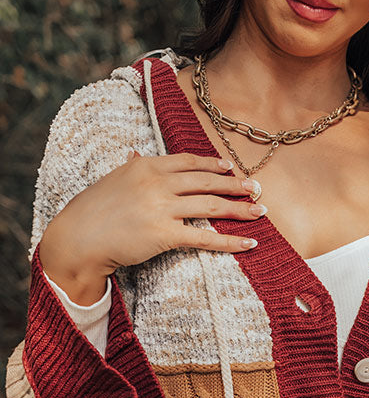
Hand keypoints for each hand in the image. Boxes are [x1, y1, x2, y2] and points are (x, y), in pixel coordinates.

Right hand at [38, 150, 264, 285]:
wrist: (79, 237)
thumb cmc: (93, 211)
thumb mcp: (114, 180)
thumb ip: (133, 167)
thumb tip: (137, 154)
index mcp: (147, 166)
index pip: (189, 162)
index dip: (213, 164)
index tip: (230, 167)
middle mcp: (158, 183)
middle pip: (206, 182)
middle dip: (235, 185)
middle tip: (256, 188)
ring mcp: (162, 208)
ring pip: (211, 207)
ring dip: (240, 209)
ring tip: (260, 212)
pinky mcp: (164, 235)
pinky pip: (205, 238)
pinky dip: (230, 241)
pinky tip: (249, 243)